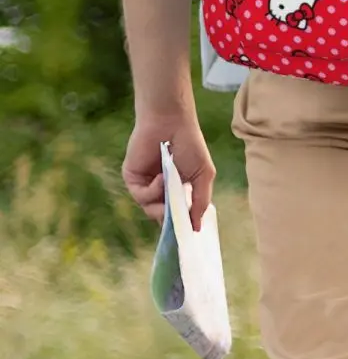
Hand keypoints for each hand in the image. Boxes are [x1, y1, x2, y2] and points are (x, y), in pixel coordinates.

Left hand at [122, 113, 214, 232]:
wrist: (171, 123)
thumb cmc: (191, 144)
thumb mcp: (203, 175)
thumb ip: (201, 202)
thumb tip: (197, 228)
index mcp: (178, 189)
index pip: (177, 214)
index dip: (181, 225)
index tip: (187, 236)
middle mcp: (160, 190)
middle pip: (163, 217)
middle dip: (171, 220)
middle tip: (178, 220)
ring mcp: (146, 185)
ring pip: (151, 210)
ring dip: (162, 203)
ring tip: (172, 187)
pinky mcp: (133, 179)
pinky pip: (141, 196)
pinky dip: (153, 191)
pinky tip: (162, 177)